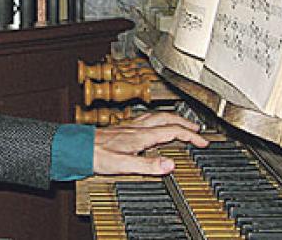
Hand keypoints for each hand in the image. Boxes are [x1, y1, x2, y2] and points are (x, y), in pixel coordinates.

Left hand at [92, 112, 207, 175]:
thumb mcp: (124, 165)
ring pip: (157, 117)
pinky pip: (147, 119)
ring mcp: (130, 126)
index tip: (203, 142)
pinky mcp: (123, 128)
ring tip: (182, 124)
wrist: (77, 148)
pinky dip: (158, 120)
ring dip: (173, 119)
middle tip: (198, 131)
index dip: (190, 136)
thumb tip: (170, 165)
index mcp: (141, 136)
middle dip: (185, 124)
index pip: (172, 131)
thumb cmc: (96, 155)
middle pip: (167, 120)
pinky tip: (154, 125)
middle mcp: (137, 128)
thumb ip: (148, 165)